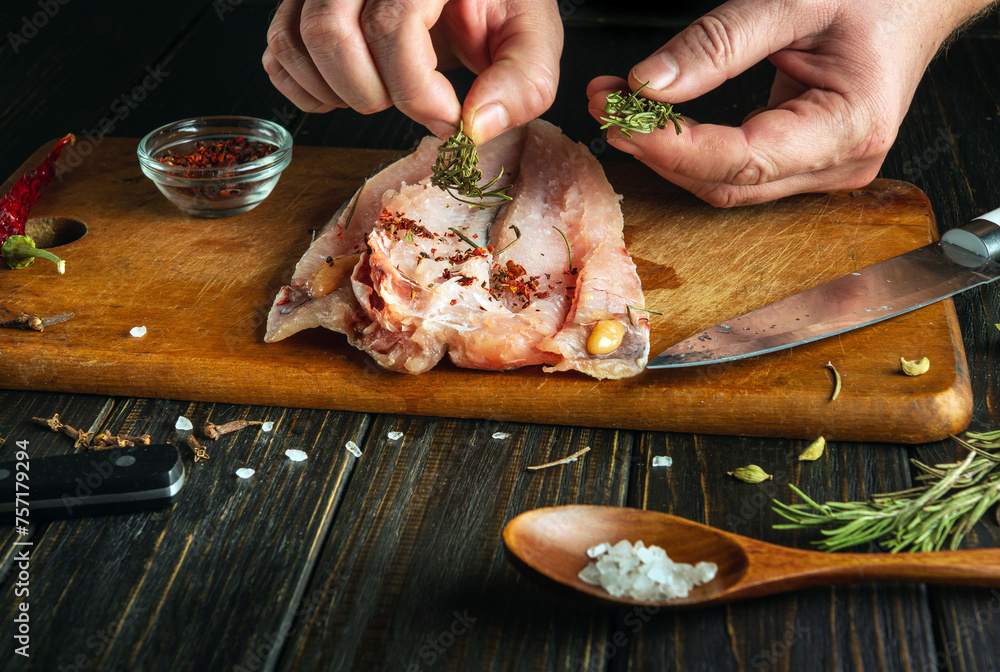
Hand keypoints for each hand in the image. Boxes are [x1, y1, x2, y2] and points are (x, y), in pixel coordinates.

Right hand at [263, 0, 562, 143]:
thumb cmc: (497, 3)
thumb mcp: (530, 35)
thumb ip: (522, 81)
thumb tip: (478, 126)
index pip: (393, 27)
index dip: (418, 91)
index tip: (448, 117)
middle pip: (330, 32)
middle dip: (372, 93)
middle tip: (414, 104)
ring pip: (295, 40)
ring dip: (336, 92)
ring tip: (383, 96)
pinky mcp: (303, 2)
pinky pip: (278, 50)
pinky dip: (305, 88)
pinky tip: (346, 93)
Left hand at [588, 0, 992, 206]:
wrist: (915, 0)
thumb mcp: (794, 1)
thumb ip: (718, 44)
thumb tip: (649, 84)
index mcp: (851, 129)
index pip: (743, 160)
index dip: (674, 147)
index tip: (621, 119)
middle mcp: (838, 165)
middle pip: (727, 182)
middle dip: (658, 150)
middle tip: (606, 107)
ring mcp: (821, 171)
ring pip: (726, 183)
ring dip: (667, 151)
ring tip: (620, 108)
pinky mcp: (802, 163)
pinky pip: (736, 169)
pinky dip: (690, 148)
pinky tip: (657, 120)